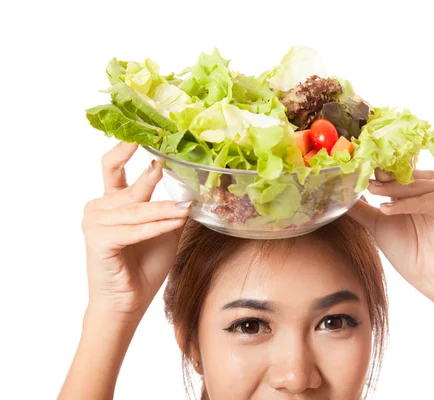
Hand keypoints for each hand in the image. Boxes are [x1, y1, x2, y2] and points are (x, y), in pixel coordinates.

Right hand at [81, 142, 190, 320]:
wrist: (129, 301)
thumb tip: (194, 186)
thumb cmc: (144, 265)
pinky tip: (176, 221)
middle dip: (155, 180)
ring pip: (137, 209)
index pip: (112, 165)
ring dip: (164, 211)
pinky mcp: (99, 240)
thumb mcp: (165, 228)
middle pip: (132, 188)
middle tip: (177, 164)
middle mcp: (99, 208)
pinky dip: (157, 226)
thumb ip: (172, 206)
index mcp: (111, 201)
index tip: (141, 131)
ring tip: (185, 211)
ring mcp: (95, 223)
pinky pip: (134, 228)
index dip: (124, 147)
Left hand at [348, 169, 433, 296]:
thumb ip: (361, 209)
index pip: (390, 171)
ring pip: (411, 185)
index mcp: (410, 186)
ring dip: (390, 188)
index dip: (372, 170)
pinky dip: (405, 204)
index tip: (353, 168)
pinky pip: (424, 199)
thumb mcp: (377, 224)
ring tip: (371, 190)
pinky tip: (386, 209)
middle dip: (380, 175)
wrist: (432, 275)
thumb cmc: (408, 250)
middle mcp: (426, 184)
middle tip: (360, 174)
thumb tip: (338, 197)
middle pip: (400, 174)